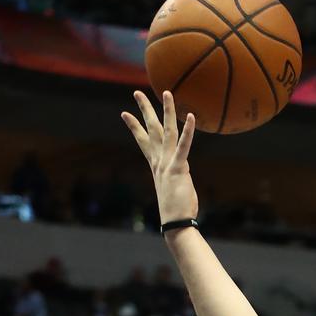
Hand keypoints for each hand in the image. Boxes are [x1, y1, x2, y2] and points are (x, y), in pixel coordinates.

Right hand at [122, 90, 198, 227]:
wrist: (175, 223)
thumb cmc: (177, 209)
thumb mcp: (174, 188)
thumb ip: (175, 177)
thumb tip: (178, 175)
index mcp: (156, 165)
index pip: (143, 141)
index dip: (134, 126)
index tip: (124, 113)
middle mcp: (159, 161)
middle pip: (150, 130)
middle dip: (144, 110)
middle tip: (137, 92)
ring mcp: (167, 164)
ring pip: (167, 131)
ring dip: (167, 111)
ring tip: (167, 93)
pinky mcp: (178, 168)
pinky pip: (184, 146)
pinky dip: (188, 131)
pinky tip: (191, 117)